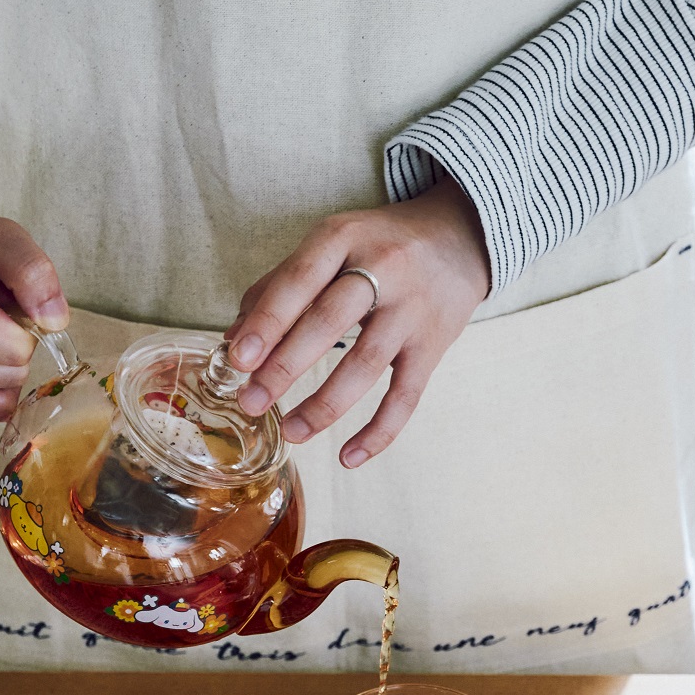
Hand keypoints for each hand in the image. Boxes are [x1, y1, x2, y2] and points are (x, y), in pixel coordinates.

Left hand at [226, 177, 489, 466]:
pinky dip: (379, 431)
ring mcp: (411, 311)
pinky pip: (406, 396)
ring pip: (365, 364)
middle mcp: (383, 270)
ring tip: (293, 432)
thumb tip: (235, 338)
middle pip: (328, 323)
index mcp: (345, 238)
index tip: (238, 359)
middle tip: (252, 403)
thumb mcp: (332, 244)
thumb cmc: (381, 245)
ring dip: (324, 404)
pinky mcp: (434, 346)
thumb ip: (283, 285)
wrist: (459, 239)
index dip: (267, 322)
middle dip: (285, 367)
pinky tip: (349, 456)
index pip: (299, 281)